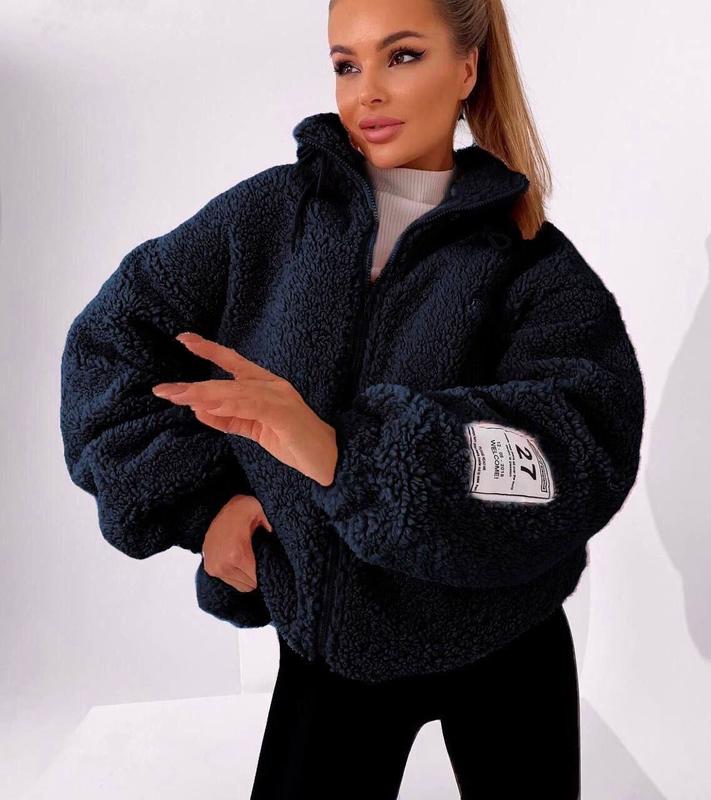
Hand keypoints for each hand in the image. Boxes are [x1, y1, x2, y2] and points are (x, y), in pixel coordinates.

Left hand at [151, 332, 338, 485]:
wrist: (331, 460)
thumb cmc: (295, 444)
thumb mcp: (255, 431)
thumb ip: (229, 419)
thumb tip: (197, 409)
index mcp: (266, 386)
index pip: (233, 363)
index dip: (209, 350)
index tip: (183, 339)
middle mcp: (272, 386)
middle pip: (227, 379)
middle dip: (194, 385)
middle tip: (164, 390)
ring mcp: (280, 398)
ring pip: (236, 391)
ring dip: (205, 394)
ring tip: (179, 397)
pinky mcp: (285, 415)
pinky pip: (253, 406)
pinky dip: (230, 405)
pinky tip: (209, 406)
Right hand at [202, 494, 272, 592]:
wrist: (224, 509)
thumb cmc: (244, 510)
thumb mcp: (262, 514)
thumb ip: (272, 527)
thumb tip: (279, 538)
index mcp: (237, 555)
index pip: (256, 580)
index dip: (267, 574)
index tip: (273, 567)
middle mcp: (223, 565)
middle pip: (250, 585)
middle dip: (258, 575)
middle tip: (264, 562)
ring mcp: (214, 568)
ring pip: (241, 585)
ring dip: (248, 576)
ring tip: (253, 561)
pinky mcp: (210, 568)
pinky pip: (231, 581)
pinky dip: (239, 575)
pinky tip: (243, 562)